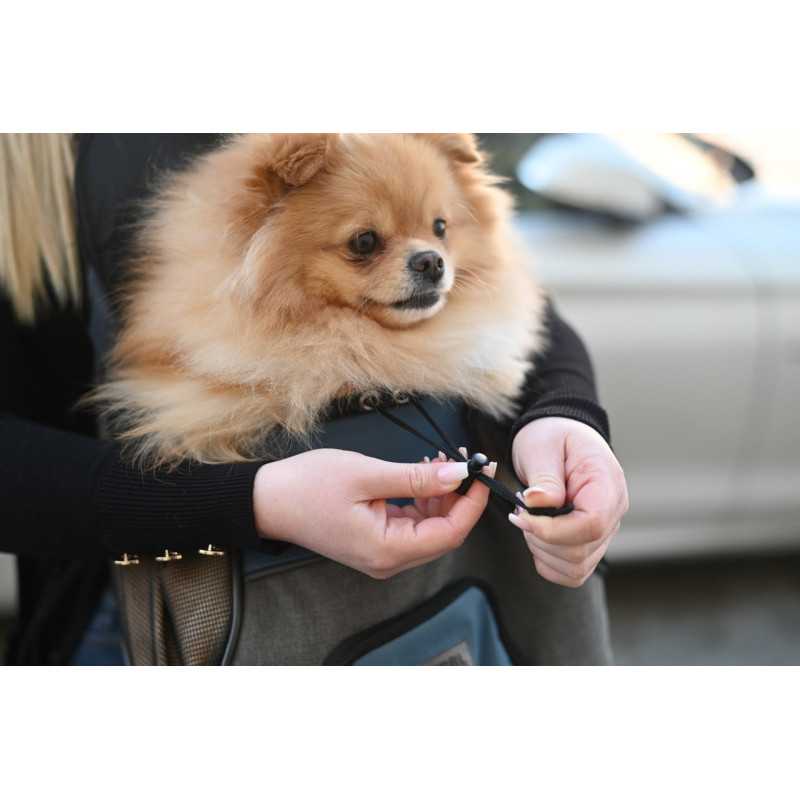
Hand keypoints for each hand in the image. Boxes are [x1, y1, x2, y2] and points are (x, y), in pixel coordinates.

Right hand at [253, 448, 494, 578]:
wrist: (268, 500)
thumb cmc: (308, 486)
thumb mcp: (366, 475)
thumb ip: (416, 477)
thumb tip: (459, 475)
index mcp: (387, 551)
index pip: (450, 533)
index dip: (472, 503)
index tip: (483, 471)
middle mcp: (388, 560)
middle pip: (444, 533)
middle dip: (459, 497)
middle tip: (463, 460)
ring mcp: (382, 554)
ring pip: (430, 527)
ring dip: (441, 495)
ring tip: (438, 461)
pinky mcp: (375, 542)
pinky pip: (412, 524)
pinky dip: (423, 499)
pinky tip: (421, 474)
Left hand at [509, 417, 628, 587]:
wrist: (559, 435)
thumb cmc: (552, 437)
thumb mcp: (542, 446)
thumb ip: (544, 476)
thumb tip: (538, 502)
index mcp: (606, 484)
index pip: (590, 524)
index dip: (552, 529)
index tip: (522, 515)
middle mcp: (613, 511)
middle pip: (581, 551)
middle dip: (540, 538)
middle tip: (521, 511)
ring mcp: (605, 530)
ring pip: (576, 567)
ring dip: (542, 550)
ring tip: (529, 519)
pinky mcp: (590, 543)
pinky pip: (572, 572)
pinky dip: (548, 562)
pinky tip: (537, 535)